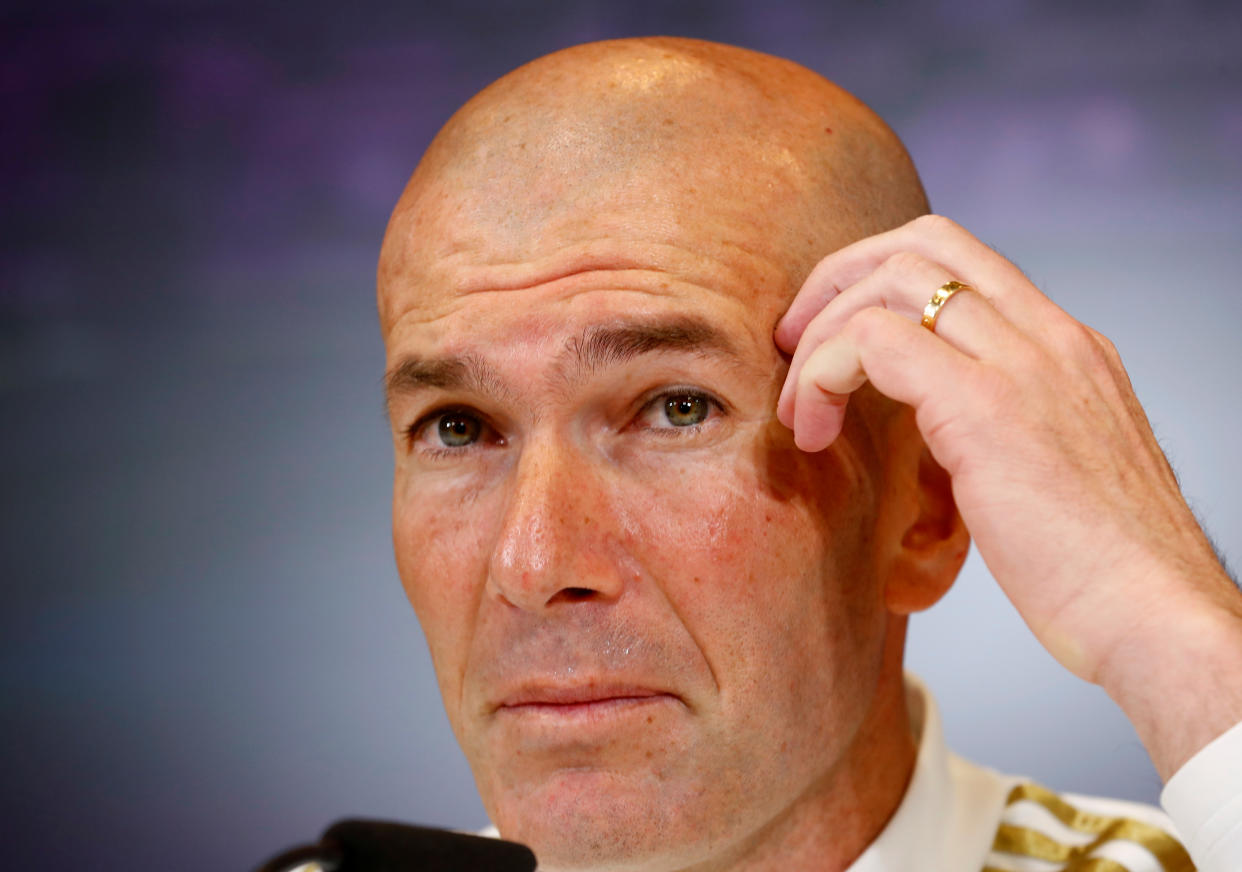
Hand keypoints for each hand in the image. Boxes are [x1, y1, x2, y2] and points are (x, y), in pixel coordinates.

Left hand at [775, 214, 1241, 776]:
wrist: (1156, 617)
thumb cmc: (1102, 571)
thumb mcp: (1055, 473)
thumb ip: (1003, 433)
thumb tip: (936, 442)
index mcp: (1068, 349)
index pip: (963, 261)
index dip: (879, 282)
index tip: (833, 338)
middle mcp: (1050, 338)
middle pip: (922, 242)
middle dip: (838, 280)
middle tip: (793, 343)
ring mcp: (1023, 362)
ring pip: (892, 279)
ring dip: (822, 331)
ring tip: (798, 405)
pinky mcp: (985, 405)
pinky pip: (875, 341)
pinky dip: (824, 373)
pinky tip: (814, 431)